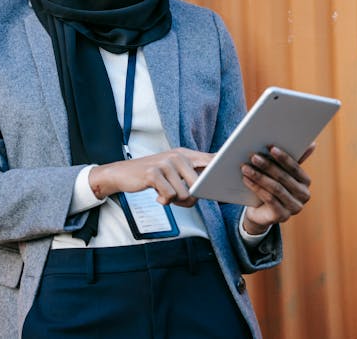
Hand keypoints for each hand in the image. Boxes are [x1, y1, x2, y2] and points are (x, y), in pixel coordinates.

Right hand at [88, 148, 213, 207]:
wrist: (122, 173)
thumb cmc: (151, 176)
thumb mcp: (172, 171)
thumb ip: (191, 176)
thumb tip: (211, 188)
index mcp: (185, 154)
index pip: (211, 159)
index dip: (223, 165)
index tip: (234, 169)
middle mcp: (177, 156)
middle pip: (199, 185)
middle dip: (190, 198)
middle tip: (176, 198)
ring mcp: (165, 163)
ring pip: (184, 193)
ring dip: (175, 201)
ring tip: (165, 195)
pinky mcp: (153, 173)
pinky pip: (170, 195)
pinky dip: (164, 201)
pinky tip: (157, 197)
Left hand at [241, 143, 315, 234]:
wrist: (260, 211)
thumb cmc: (270, 186)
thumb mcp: (279, 172)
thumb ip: (289, 158)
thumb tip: (312, 143)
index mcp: (305, 181)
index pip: (295, 167)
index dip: (283, 157)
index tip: (270, 147)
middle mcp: (304, 195)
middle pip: (284, 178)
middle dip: (267, 166)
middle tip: (253, 156)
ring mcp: (295, 207)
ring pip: (276, 188)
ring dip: (259, 176)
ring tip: (245, 167)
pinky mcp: (283, 216)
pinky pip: (270, 200)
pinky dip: (256, 188)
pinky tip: (246, 179)